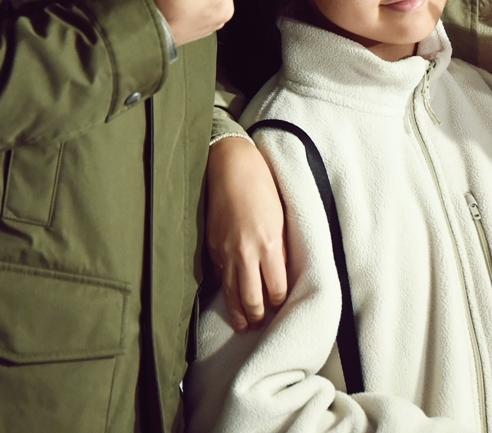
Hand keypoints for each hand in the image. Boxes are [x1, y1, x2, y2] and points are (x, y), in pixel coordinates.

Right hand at [205, 136, 288, 331]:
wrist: (230, 166)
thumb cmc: (261, 186)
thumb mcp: (280, 217)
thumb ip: (279, 248)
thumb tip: (279, 272)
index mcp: (268, 244)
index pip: (275, 289)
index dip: (278, 301)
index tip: (280, 305)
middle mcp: (245, 253)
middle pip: (251, 299)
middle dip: (257, 316)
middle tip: (260, 323)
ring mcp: (225, 252)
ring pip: (230, 294)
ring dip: (238, 313)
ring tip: (243, 325)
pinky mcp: (210, 247)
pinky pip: (217, 277)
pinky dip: (223, 291)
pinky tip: (227, 300)